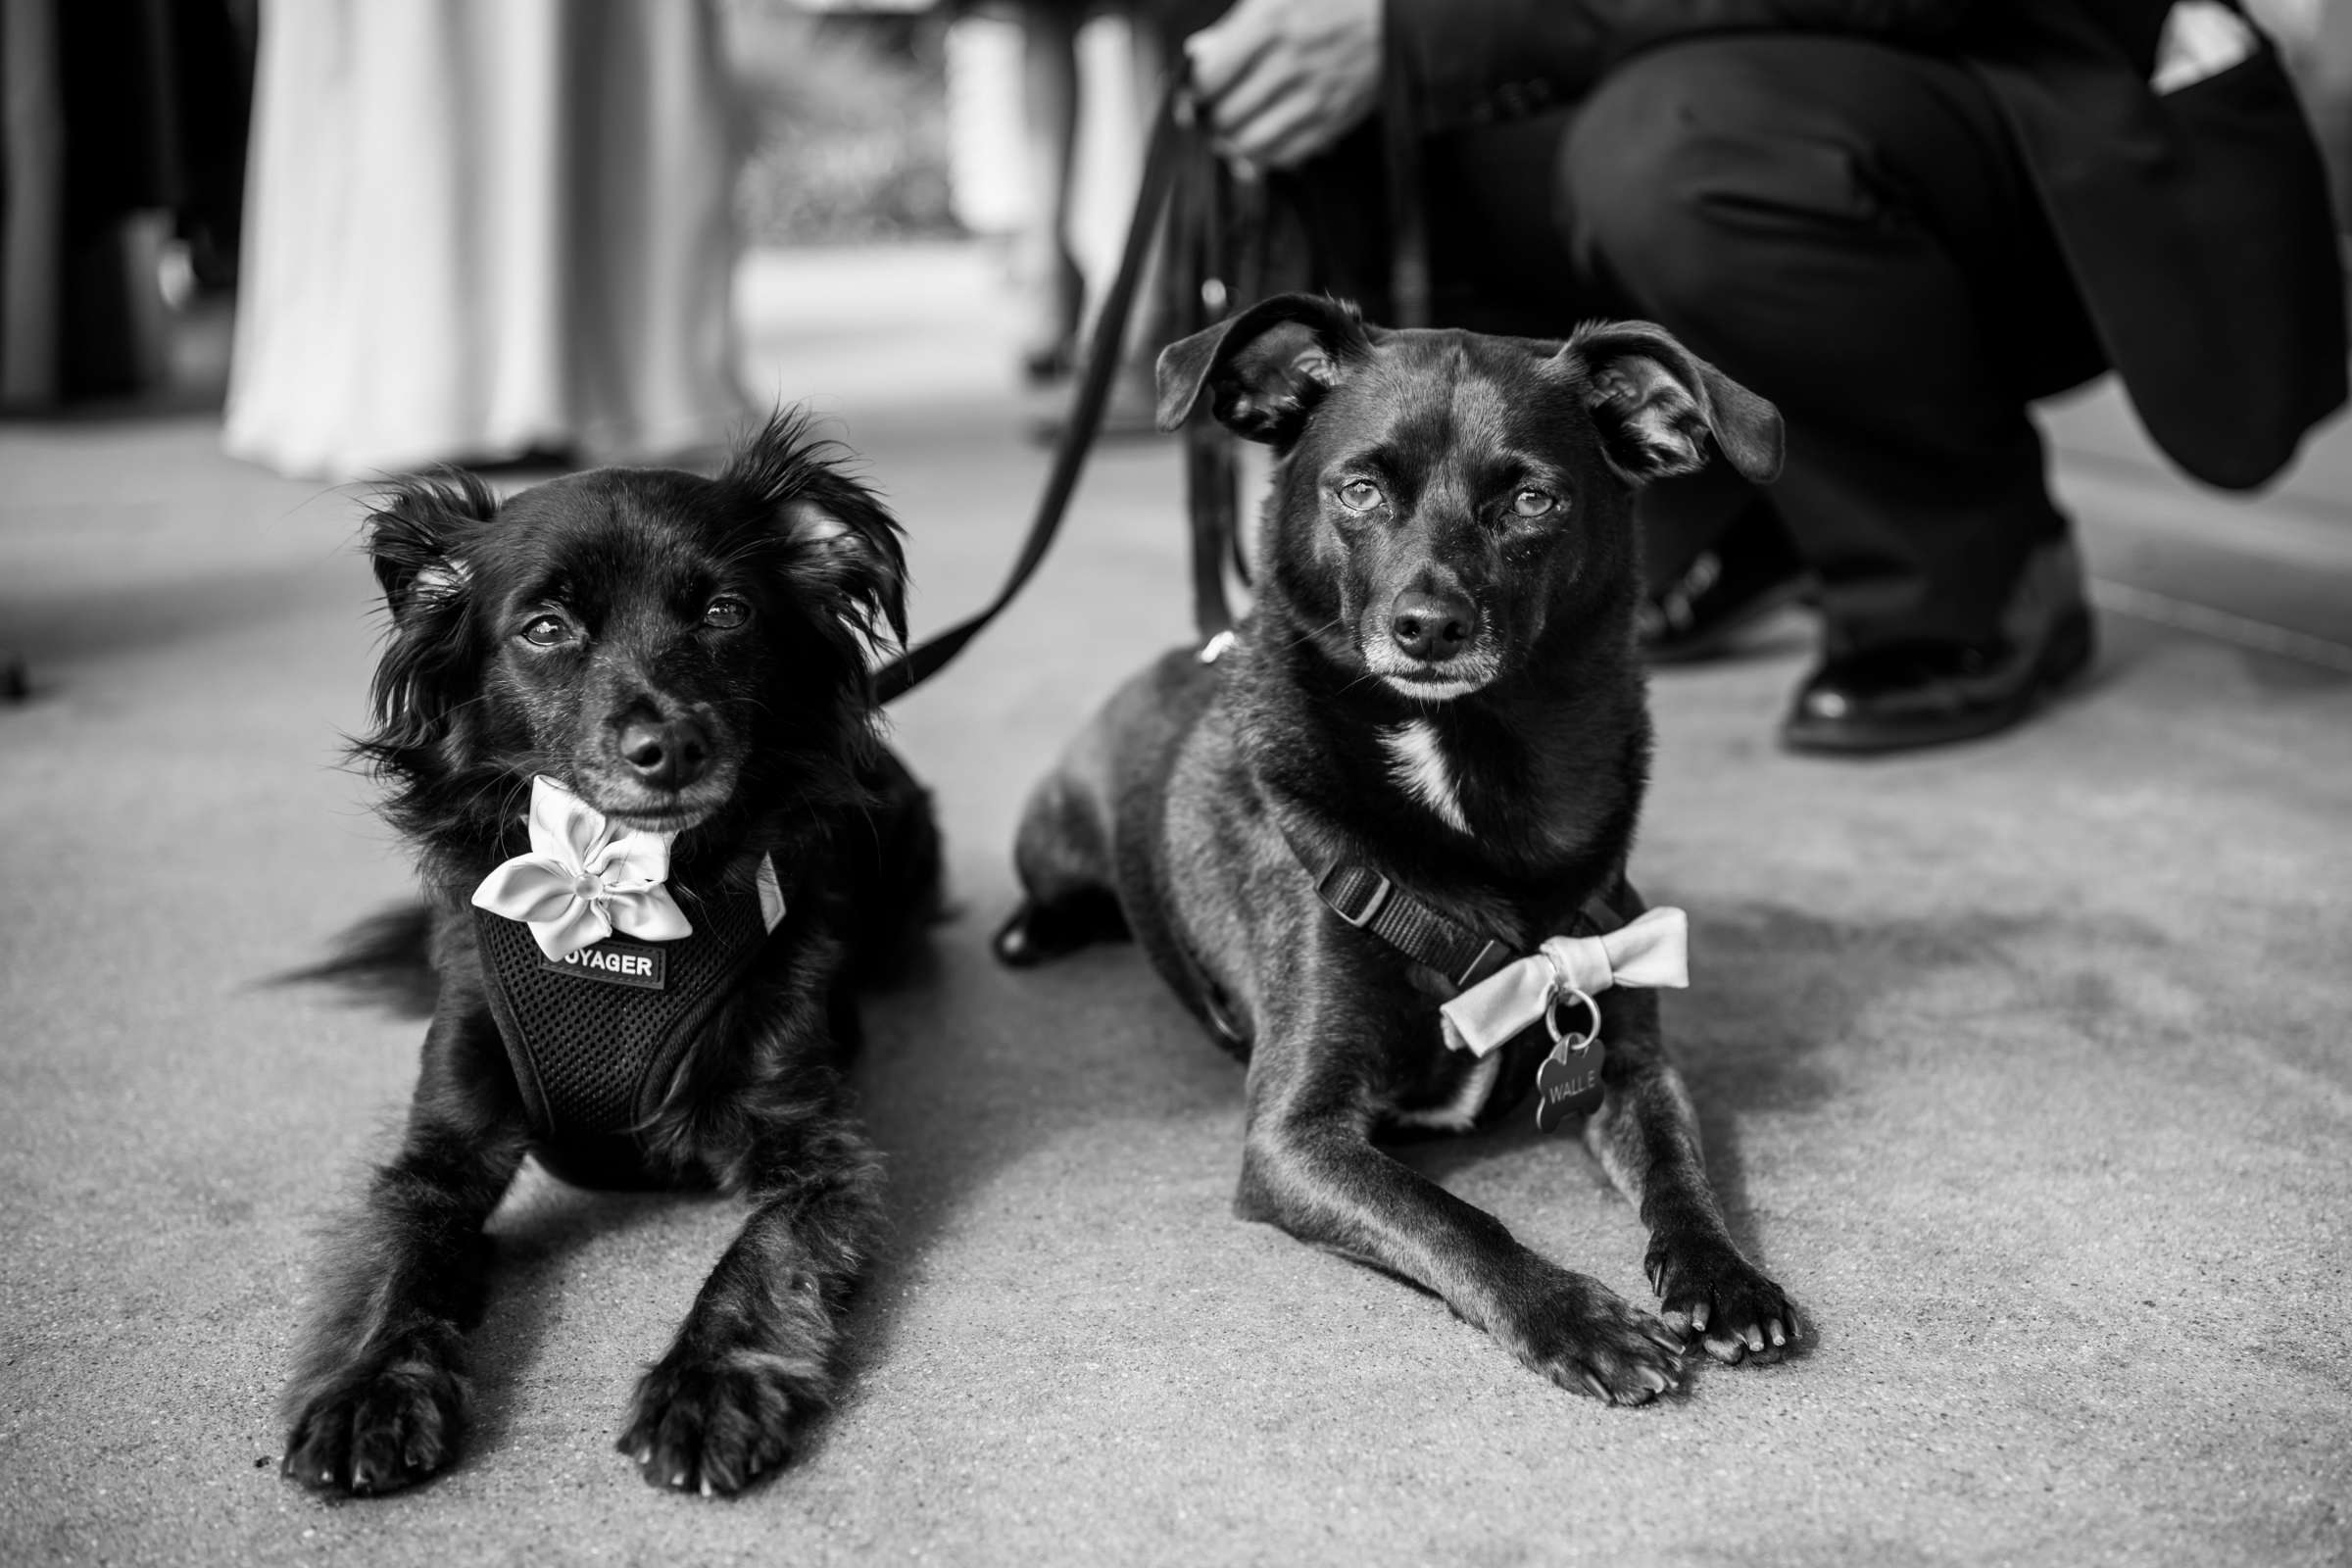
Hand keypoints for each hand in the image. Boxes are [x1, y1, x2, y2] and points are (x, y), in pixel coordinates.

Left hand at [1184, 0, 1381, 171]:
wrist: (1394, 16)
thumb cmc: (1331, 0)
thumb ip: (1233, 26)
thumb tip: (1197, 54)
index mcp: (1270, 23)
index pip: (1210, 76)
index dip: (1191, 94)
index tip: (1189, 98)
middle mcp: (1290, 62)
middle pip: (1227, 114)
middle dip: (1210, 121)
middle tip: (1208, 117)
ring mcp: (1314, 95)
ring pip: (1251, 142)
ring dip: (1232, 144)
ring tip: (1229, 135)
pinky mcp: (1334, 119)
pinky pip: (1286, 154)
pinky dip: (1265, 157)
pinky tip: (1259, 146)